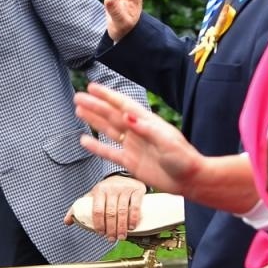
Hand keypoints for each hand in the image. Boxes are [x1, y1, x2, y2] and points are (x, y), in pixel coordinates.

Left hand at [66, 174, 146, 240]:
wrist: (123, 176)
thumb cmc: (106, 190)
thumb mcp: (92, 196)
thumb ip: (79, 208)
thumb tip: (67, 221)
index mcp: (98, 191)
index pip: (97, 210)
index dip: (98, 224)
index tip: (101, 233)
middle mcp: (111, 189)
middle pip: (110, 212)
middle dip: (111, 229)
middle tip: (111, 239)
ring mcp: (124, 189)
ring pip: (123, 211)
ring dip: (122, 227)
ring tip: (121, 237)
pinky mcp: (136, 190)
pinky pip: (136, 205)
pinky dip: (134, 218)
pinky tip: (132, 227)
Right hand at [74, 83, 204, 194]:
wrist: (189, 180)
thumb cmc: (183, 159)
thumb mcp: (167, 142)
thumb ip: (146, 129)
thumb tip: (126, 116)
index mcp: (147, 122)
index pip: (123, 105)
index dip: (107, 96)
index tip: (92, 87)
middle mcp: (137, 131)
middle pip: (111, 115)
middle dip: (95, 106)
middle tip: (78, 97)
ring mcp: (133, 146)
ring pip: (108, 130)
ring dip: (94, 120)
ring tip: (79, 110)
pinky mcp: (130, 162)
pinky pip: (110, 152)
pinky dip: (97, 147)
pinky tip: (85, 140)